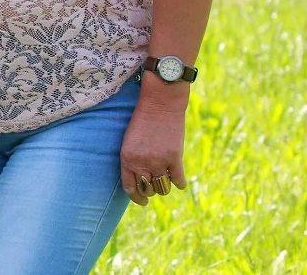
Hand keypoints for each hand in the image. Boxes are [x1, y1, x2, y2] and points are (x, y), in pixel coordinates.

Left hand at [119, 85, 188, 206]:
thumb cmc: (142, 120)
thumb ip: (133, 160)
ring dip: (164, 187)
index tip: (141, 202)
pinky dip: (179, 183)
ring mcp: (159, 161)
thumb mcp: (129, 141)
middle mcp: (141, 163)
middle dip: (151, 191)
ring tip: (165, 180)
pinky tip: (178, 179)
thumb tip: (140, 180)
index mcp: (127, 158)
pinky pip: (178, 181)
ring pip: (163, 189)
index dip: (136, 198)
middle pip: (148, 190)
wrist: (159, 104)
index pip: (130, 188)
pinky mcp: (175, 158)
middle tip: (154, 186)